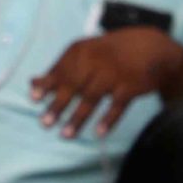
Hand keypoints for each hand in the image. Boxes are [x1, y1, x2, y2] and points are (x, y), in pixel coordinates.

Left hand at [27, 28, 182, 140]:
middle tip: (45, 123)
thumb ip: (60, 70)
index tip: (34, 99)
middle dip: (58, 105)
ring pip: (93, 97)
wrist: (150, 48)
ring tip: (65, 135)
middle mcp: (96, 60)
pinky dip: (108, 119)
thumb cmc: (108, 55)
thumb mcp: (84, 55)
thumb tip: (33, 84)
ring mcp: (114, 73)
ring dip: (78, 117)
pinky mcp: (132, 85)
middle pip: (73, 85)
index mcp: (80, 52)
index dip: (48, 85)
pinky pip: (118, 105)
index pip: (60, 70)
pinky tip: (98, 133)